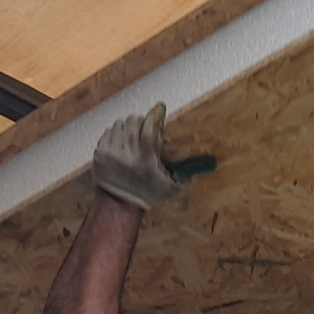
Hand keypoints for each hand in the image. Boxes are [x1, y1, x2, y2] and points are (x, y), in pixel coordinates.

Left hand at [92, 103, 216, 209]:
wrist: (119, 205)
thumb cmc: (148, 194)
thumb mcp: (171, 184)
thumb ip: (191, 170)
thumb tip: (214, 163)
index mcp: (146, 158)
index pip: (151, 125)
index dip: (157, 114)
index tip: (160, 108)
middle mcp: (127, 153)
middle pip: (135, 120)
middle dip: (142, 122)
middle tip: (145, 130)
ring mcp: (111, 152)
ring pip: (121, 123)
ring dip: (128, 127)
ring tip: (133, 139)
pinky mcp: (99, 152)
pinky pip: (109, 131)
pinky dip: (116, 134)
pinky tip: (121, 145)